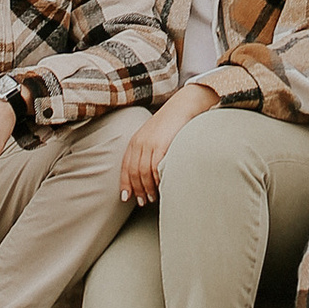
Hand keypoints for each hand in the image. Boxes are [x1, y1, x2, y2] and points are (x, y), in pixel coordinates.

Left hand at [120, 82, 213, 206]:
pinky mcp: (161, 145)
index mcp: (135, 140)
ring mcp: (149, 144)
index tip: (126, 197)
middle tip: (143, 201)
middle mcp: (139, 142)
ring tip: (153, 198)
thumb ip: (148, 149)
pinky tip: (161, 187)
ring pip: (143, 173)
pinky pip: (155, 167)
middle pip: (133, 172)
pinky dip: (156, 180)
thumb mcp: (154, 134)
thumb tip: (147, 170)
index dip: (125, 183)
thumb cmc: (172, 122)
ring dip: (147, 188)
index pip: (125, 166)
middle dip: (137, 189)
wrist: (183, 105)